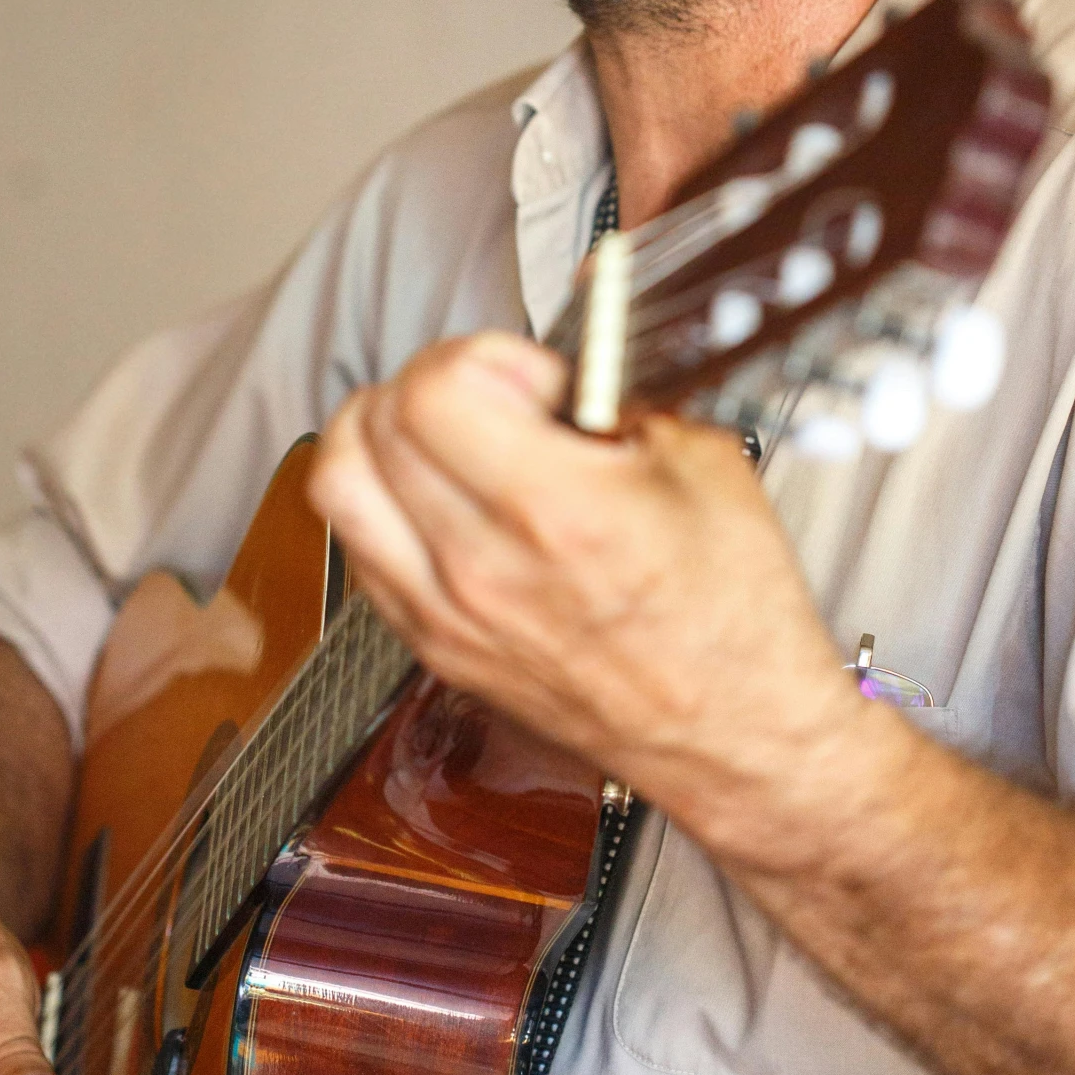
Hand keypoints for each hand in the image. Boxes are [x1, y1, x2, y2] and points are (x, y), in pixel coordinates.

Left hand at [308, 332, 860, 864]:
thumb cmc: (736, 619)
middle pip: (375, 422)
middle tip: (502, 401)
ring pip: (338, 482)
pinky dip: (384, 502)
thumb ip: (626, 389)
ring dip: (383, 434)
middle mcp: (482, 569)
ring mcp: (445, 615)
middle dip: (439, 382)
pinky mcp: (433, 648)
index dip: (487, 355)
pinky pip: (358, 547)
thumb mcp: (707, 463)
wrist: (737, 739)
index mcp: (557, 513)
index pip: (435, 387)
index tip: (537, 379)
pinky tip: (444, 499)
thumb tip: (579, 336)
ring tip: (448, 436)